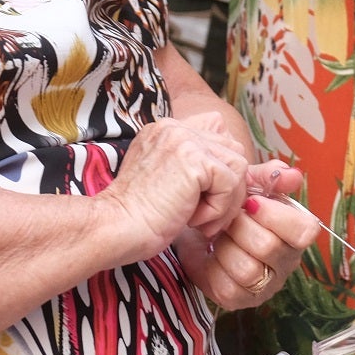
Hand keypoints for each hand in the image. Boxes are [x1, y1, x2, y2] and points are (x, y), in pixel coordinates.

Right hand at [99, 117, 249, 260]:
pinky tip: (193, 220)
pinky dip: (219, 209)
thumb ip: (188, 165)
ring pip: (238, 165)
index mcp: (166, 129)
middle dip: (229, 188)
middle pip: (233, 150)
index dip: (221, 168)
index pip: (217, 133)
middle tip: (207, 216)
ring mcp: (184, 139)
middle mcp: (175, 127)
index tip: (205, 197)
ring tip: (200, 220)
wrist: (117, 227)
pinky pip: (231, 183)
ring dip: (226, 201)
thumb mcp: (163, 179)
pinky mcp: (194, 159)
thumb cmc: (138, 215)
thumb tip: (227, 173)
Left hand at [176, 162, 314, 309]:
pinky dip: (213, 269)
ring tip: (217, 236)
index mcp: (295, 233)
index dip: (276, 216)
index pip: (305, 230)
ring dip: (225, 248)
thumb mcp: (245, 184)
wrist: (196, 228)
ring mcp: (265, 285)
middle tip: (227, 218)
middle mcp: (286, 261)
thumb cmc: (228, 207)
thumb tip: (292, 175)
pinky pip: (229, 288)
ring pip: (249, 271)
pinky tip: (211, 256)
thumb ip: (268, 176)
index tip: (250, 203)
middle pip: (269, 247)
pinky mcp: (240, 299)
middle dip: (240, 228)